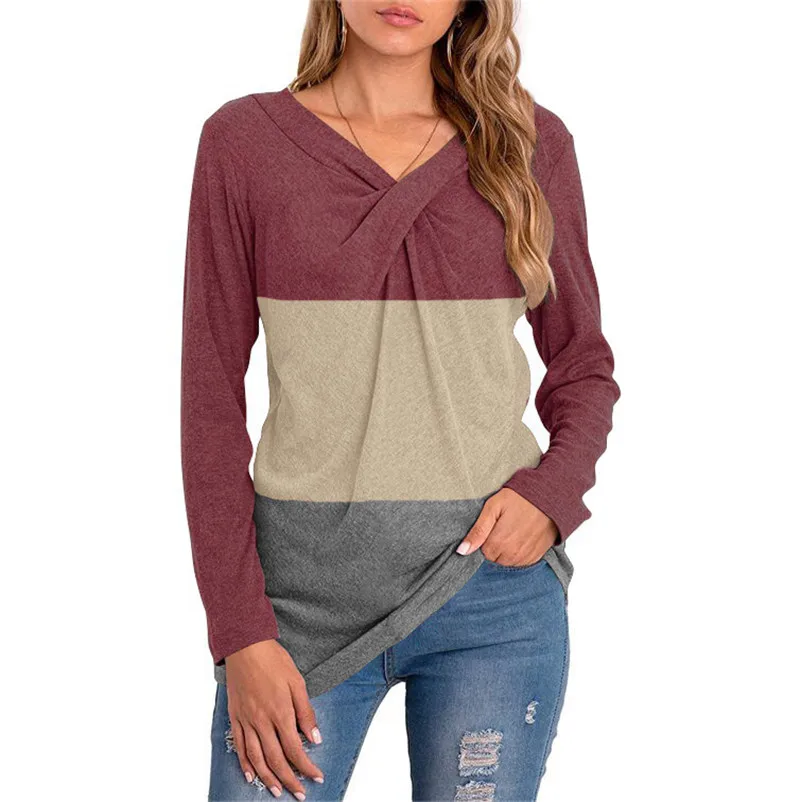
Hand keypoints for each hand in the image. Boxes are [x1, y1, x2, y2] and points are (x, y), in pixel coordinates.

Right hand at [225, 639, 324, 799]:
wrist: (245, 646)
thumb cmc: (274, 660)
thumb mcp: (297, 681)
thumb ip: (305, 712)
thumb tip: (315, 738)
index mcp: (280, 711)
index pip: (295, 748)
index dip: (306, 766)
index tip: (316, 777)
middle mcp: (262, 720)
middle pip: (275, 758)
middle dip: (289, 779)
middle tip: (299, 794)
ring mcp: (246, 720)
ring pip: (256, 758)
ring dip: (267, 778)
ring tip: (277, 791)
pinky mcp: (235, 717)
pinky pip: (239, 746)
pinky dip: (245, 764)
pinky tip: (251, 775)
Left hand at [457, 488, 558, 566]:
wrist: (550, 496)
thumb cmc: (519, 498)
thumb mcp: (493, 508)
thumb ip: (477, 531)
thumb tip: (462, 551)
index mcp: (498, 543)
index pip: (481, 553)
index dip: (484, 540)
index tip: (491, 528)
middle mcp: (512, 555)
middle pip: (494, 559)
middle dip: (494, 546)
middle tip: (502, 527)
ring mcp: (525, 557)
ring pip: (507, 562)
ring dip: (506, 551)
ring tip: (513, 530)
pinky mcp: (536, 557)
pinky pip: (521, 562)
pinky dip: (519, 553)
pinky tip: (522, 537)